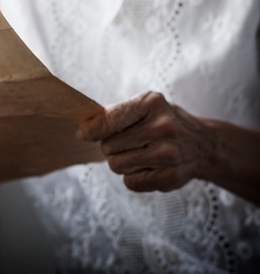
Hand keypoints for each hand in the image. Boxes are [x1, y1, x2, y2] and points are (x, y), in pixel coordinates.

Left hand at [76, 91, 213, 192]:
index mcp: (152, 103)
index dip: (91, 129)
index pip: (110, 119)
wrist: (203, 144)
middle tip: (129, 142)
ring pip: (117, 165)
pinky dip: (133, 177)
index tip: (82, 133)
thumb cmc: (163, 122)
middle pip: (109, 146)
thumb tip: (84, 130)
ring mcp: (168, 153)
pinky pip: (130, 182)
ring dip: (121, 162)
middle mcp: (163, 127)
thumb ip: (115, 115)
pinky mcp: (170, 177)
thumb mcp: (145, 107)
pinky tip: (148, 167)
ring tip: (140, 154)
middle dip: (111, 146)